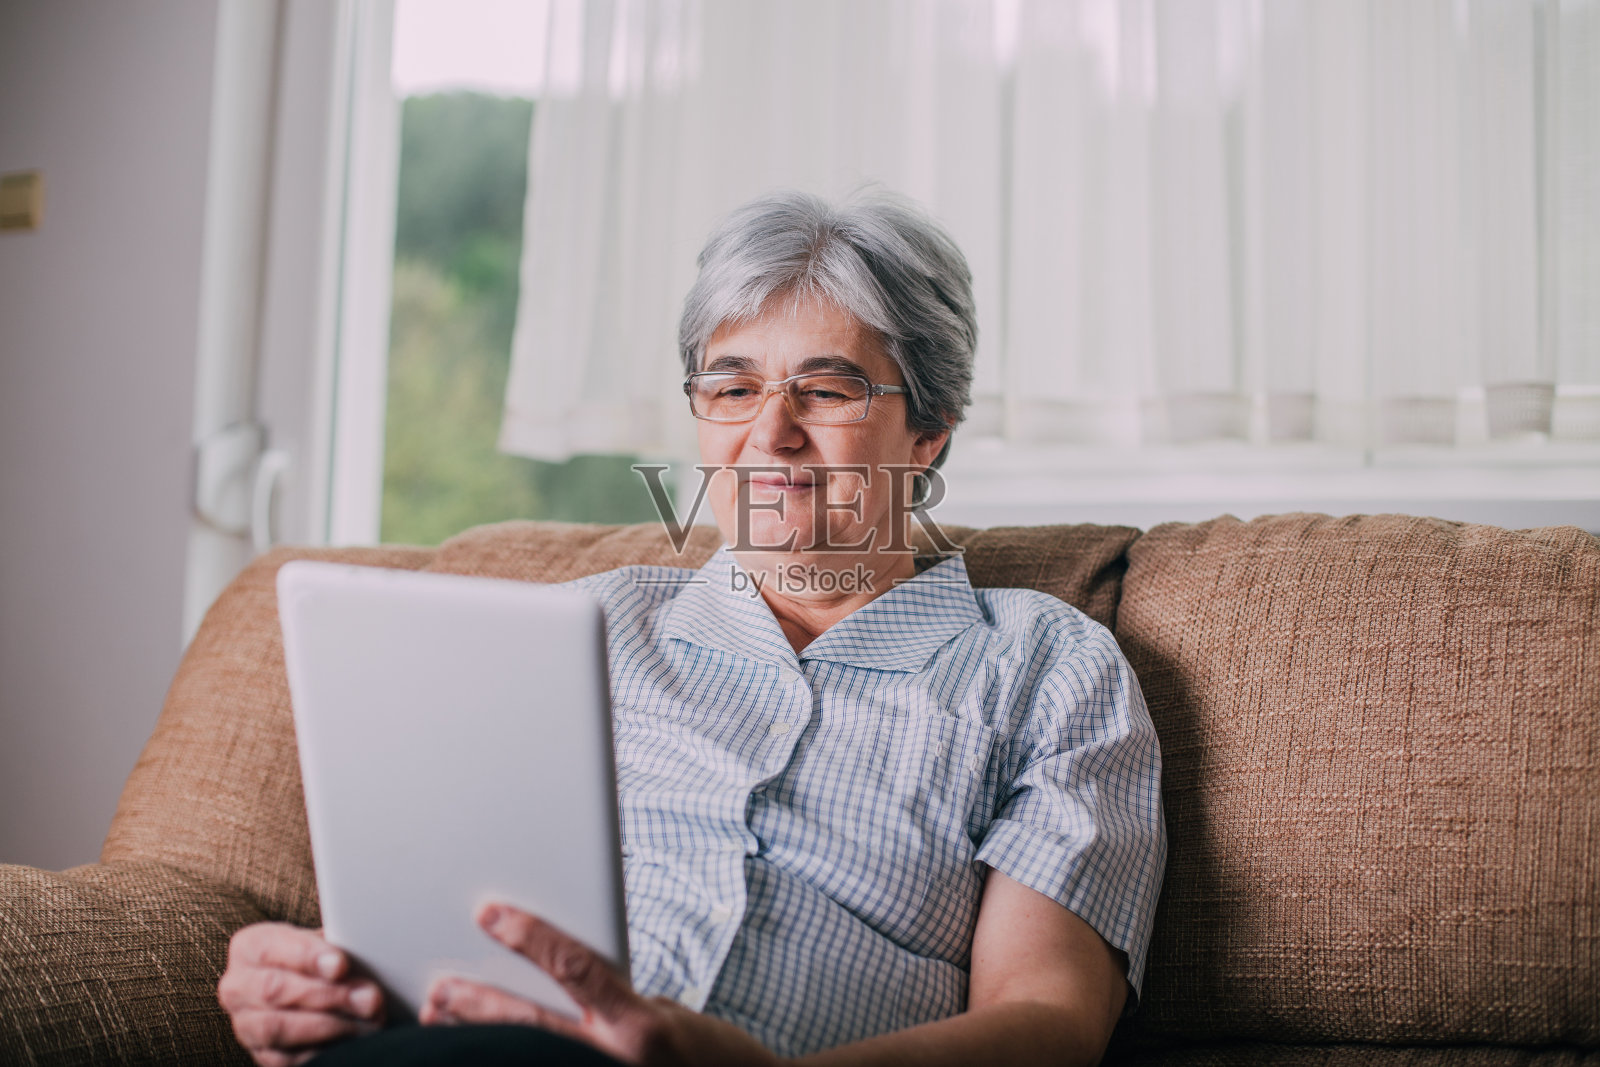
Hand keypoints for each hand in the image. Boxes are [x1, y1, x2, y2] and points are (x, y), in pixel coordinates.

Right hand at [218, 922, 385, 1066]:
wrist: (312, 989)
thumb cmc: (321, 959)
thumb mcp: (325, 943)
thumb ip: (336, 944)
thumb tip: (364, 948)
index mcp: (249, 947)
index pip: (270, 948)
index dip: (307, 957)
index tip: (341, 965)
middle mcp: (238, 987)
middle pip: (274, 990)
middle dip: (327, 994)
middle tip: (369, 998)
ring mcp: (245, 1025)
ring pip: (279, 1028)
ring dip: (331, 1025)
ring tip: (369, 1021)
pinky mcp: (263, 1055)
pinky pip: (288, 1059)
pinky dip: (325, 1049)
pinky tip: (354, 1040)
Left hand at [421, 903, 782, 1066]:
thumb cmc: (713, 1055)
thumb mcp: (666, 1013)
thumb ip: (613, 999)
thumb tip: (562, 984)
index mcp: (640, 1026)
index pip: (575, 967)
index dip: (529, 935)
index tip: (491, 913)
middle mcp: (619, 1059)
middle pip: (530, 1025)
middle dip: (479, 1003)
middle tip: (440, 987)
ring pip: (525, 1055)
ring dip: (478, 1038)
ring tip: (443, 1019)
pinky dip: (510, 1057)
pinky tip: (479, 1052)